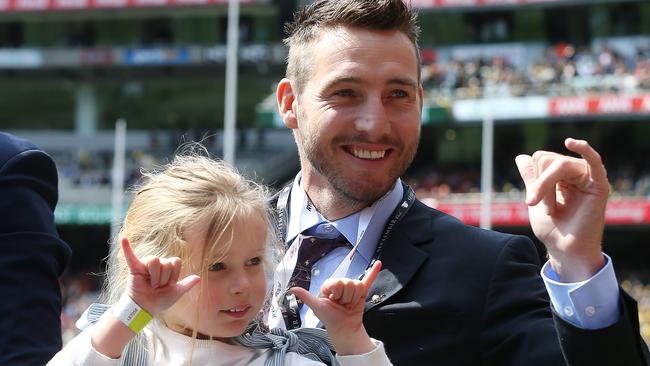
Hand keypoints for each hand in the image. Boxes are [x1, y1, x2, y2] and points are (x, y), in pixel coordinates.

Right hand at [121, 237, 199, 314]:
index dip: (174, 275)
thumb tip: (199, 277)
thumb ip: (187, 285)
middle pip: (166, 262)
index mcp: (168, 267)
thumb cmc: (159, 300)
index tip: (169, 285)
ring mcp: (145, 264)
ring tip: (152, 284)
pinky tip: (124, 239)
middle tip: (157, 287)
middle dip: (164, 278)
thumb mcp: (176, 293)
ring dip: (155, 276)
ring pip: (155, 260)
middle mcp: (158, 263)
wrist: (145, 308)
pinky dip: (126, 248)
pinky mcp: (134, 268)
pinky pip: (130, 256)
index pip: (176, 262)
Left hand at [291, 260, 381, 354]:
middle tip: (342, 305)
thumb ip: (306, 297)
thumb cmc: (330, 318)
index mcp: (329, 285)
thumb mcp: (317, 307)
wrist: (344, 329)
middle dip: (346, 297)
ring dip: (354, 298)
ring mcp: (351, 287)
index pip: (338, 282)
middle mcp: (340, 284)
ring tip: (348, 304)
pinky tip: (378, 264)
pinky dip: (374, 272)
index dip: (337, 293)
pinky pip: (368, 279)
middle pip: (349, 283)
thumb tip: (291, 289)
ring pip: (357, 285)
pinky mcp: (361, 292)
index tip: (333, 301)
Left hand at [515, 138, 608, 281]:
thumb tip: (521, 157)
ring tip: (551, 209)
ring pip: (558, 163)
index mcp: (562, 174)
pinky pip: (593, 161)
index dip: (533, 181)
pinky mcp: (598, 185)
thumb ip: (531, 177)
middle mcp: (576, 172)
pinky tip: (572, 142)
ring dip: (547, 188)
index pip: (539, 158)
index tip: (535, 203)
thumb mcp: (535, 199)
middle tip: (547, 208)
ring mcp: (588, 177)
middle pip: (546, 158)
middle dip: (540, 185)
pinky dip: (584, 149)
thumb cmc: (552, 228)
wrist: (564, 250)